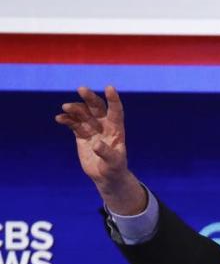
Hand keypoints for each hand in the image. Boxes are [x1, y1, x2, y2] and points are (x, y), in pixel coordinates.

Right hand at [54, 86, 145, 213]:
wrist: (105, 176)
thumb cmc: (114, 168)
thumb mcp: (113, 163)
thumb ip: (106, 153)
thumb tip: (96, 144)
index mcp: (116, 129)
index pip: (116, 111)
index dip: (113, 100)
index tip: (109, 87)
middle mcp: (104, 125)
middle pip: (97, 108)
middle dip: (90, 98)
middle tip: (81, 89)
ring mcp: (92, 128)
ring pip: (83, 114)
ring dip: (75, 108)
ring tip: (66, 107)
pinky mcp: (81, 134)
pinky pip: (73, 123)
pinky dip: (66, 119)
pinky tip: (59, 118)